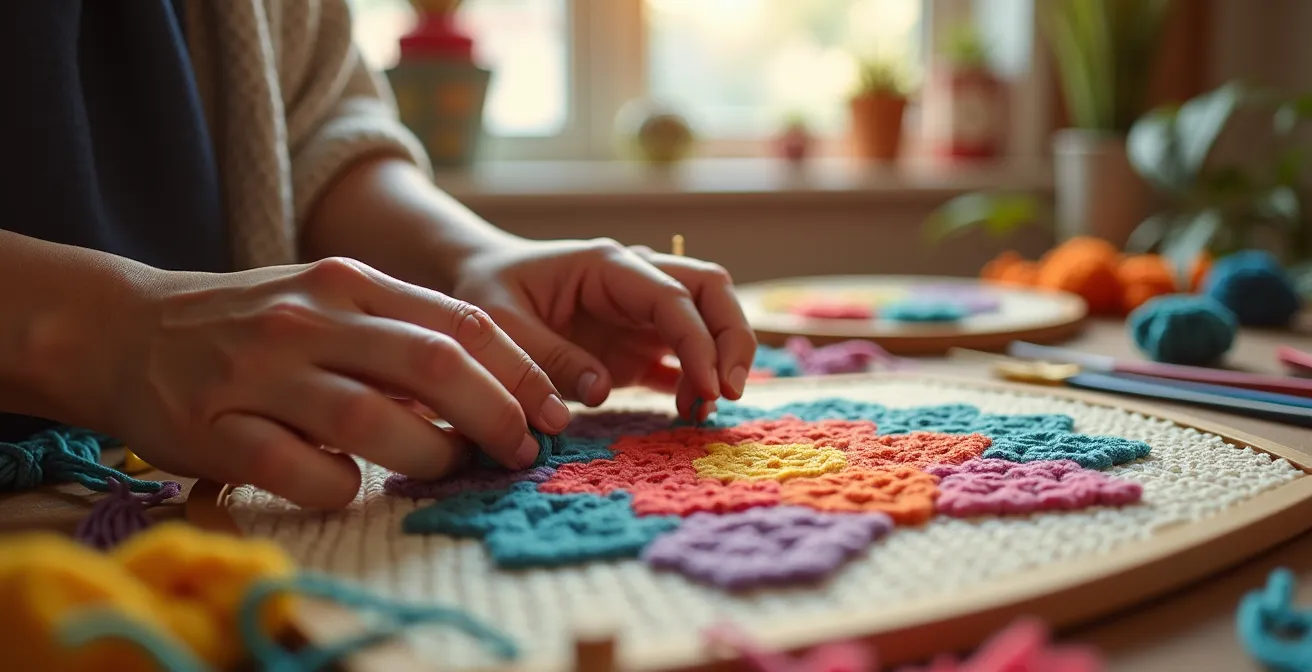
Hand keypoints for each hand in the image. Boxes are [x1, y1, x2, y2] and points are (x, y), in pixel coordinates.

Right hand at [92, 258, 567, 508]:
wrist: (123, 329)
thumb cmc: (250, 323)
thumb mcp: (328, 299)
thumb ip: (401, 330)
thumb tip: (496, 386)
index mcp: (349, 282)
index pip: (463, 323)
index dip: (521, 372)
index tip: (555, 412)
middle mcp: (311, 319)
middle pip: (436, 366)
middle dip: (498, 415)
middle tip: (521, 451)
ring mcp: (261, 373)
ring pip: (374, 421)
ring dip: (429, 455)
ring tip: (446, 466)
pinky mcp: (217, 429)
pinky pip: (301, 470)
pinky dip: (341, 487)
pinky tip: (349, 486)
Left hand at [447, 238, 756, 419]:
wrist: (479, 282)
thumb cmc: (487, 292)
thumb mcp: (498, 321)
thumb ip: (545, 355)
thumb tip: (600, 391)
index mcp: (608, 265)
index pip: (674, 297)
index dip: (699, 342)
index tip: (709, 388)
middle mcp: (636, 281)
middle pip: (712, 292)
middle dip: (732, 339)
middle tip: (729, 393)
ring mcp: (640, 313)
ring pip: (708, 321)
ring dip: (719, 361)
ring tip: (701, 411)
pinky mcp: (636, 345)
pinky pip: (683, 357)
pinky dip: (696, 382)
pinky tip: (689, 413)